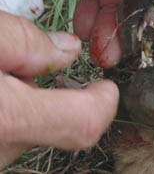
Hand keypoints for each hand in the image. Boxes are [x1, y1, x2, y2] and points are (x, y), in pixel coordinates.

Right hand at [0, 11, 118, 168]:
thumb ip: (27, 41)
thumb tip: (69, 51)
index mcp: (8, 116)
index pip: (85, 122)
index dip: (104, 102)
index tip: (106, 86)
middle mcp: (0, 148)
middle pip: (58, 122)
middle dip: (54, 91)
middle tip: (21, 63)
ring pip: (33, 127)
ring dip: (28, 100)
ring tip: (0, 73)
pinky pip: (10, 134)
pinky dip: (11, 111)